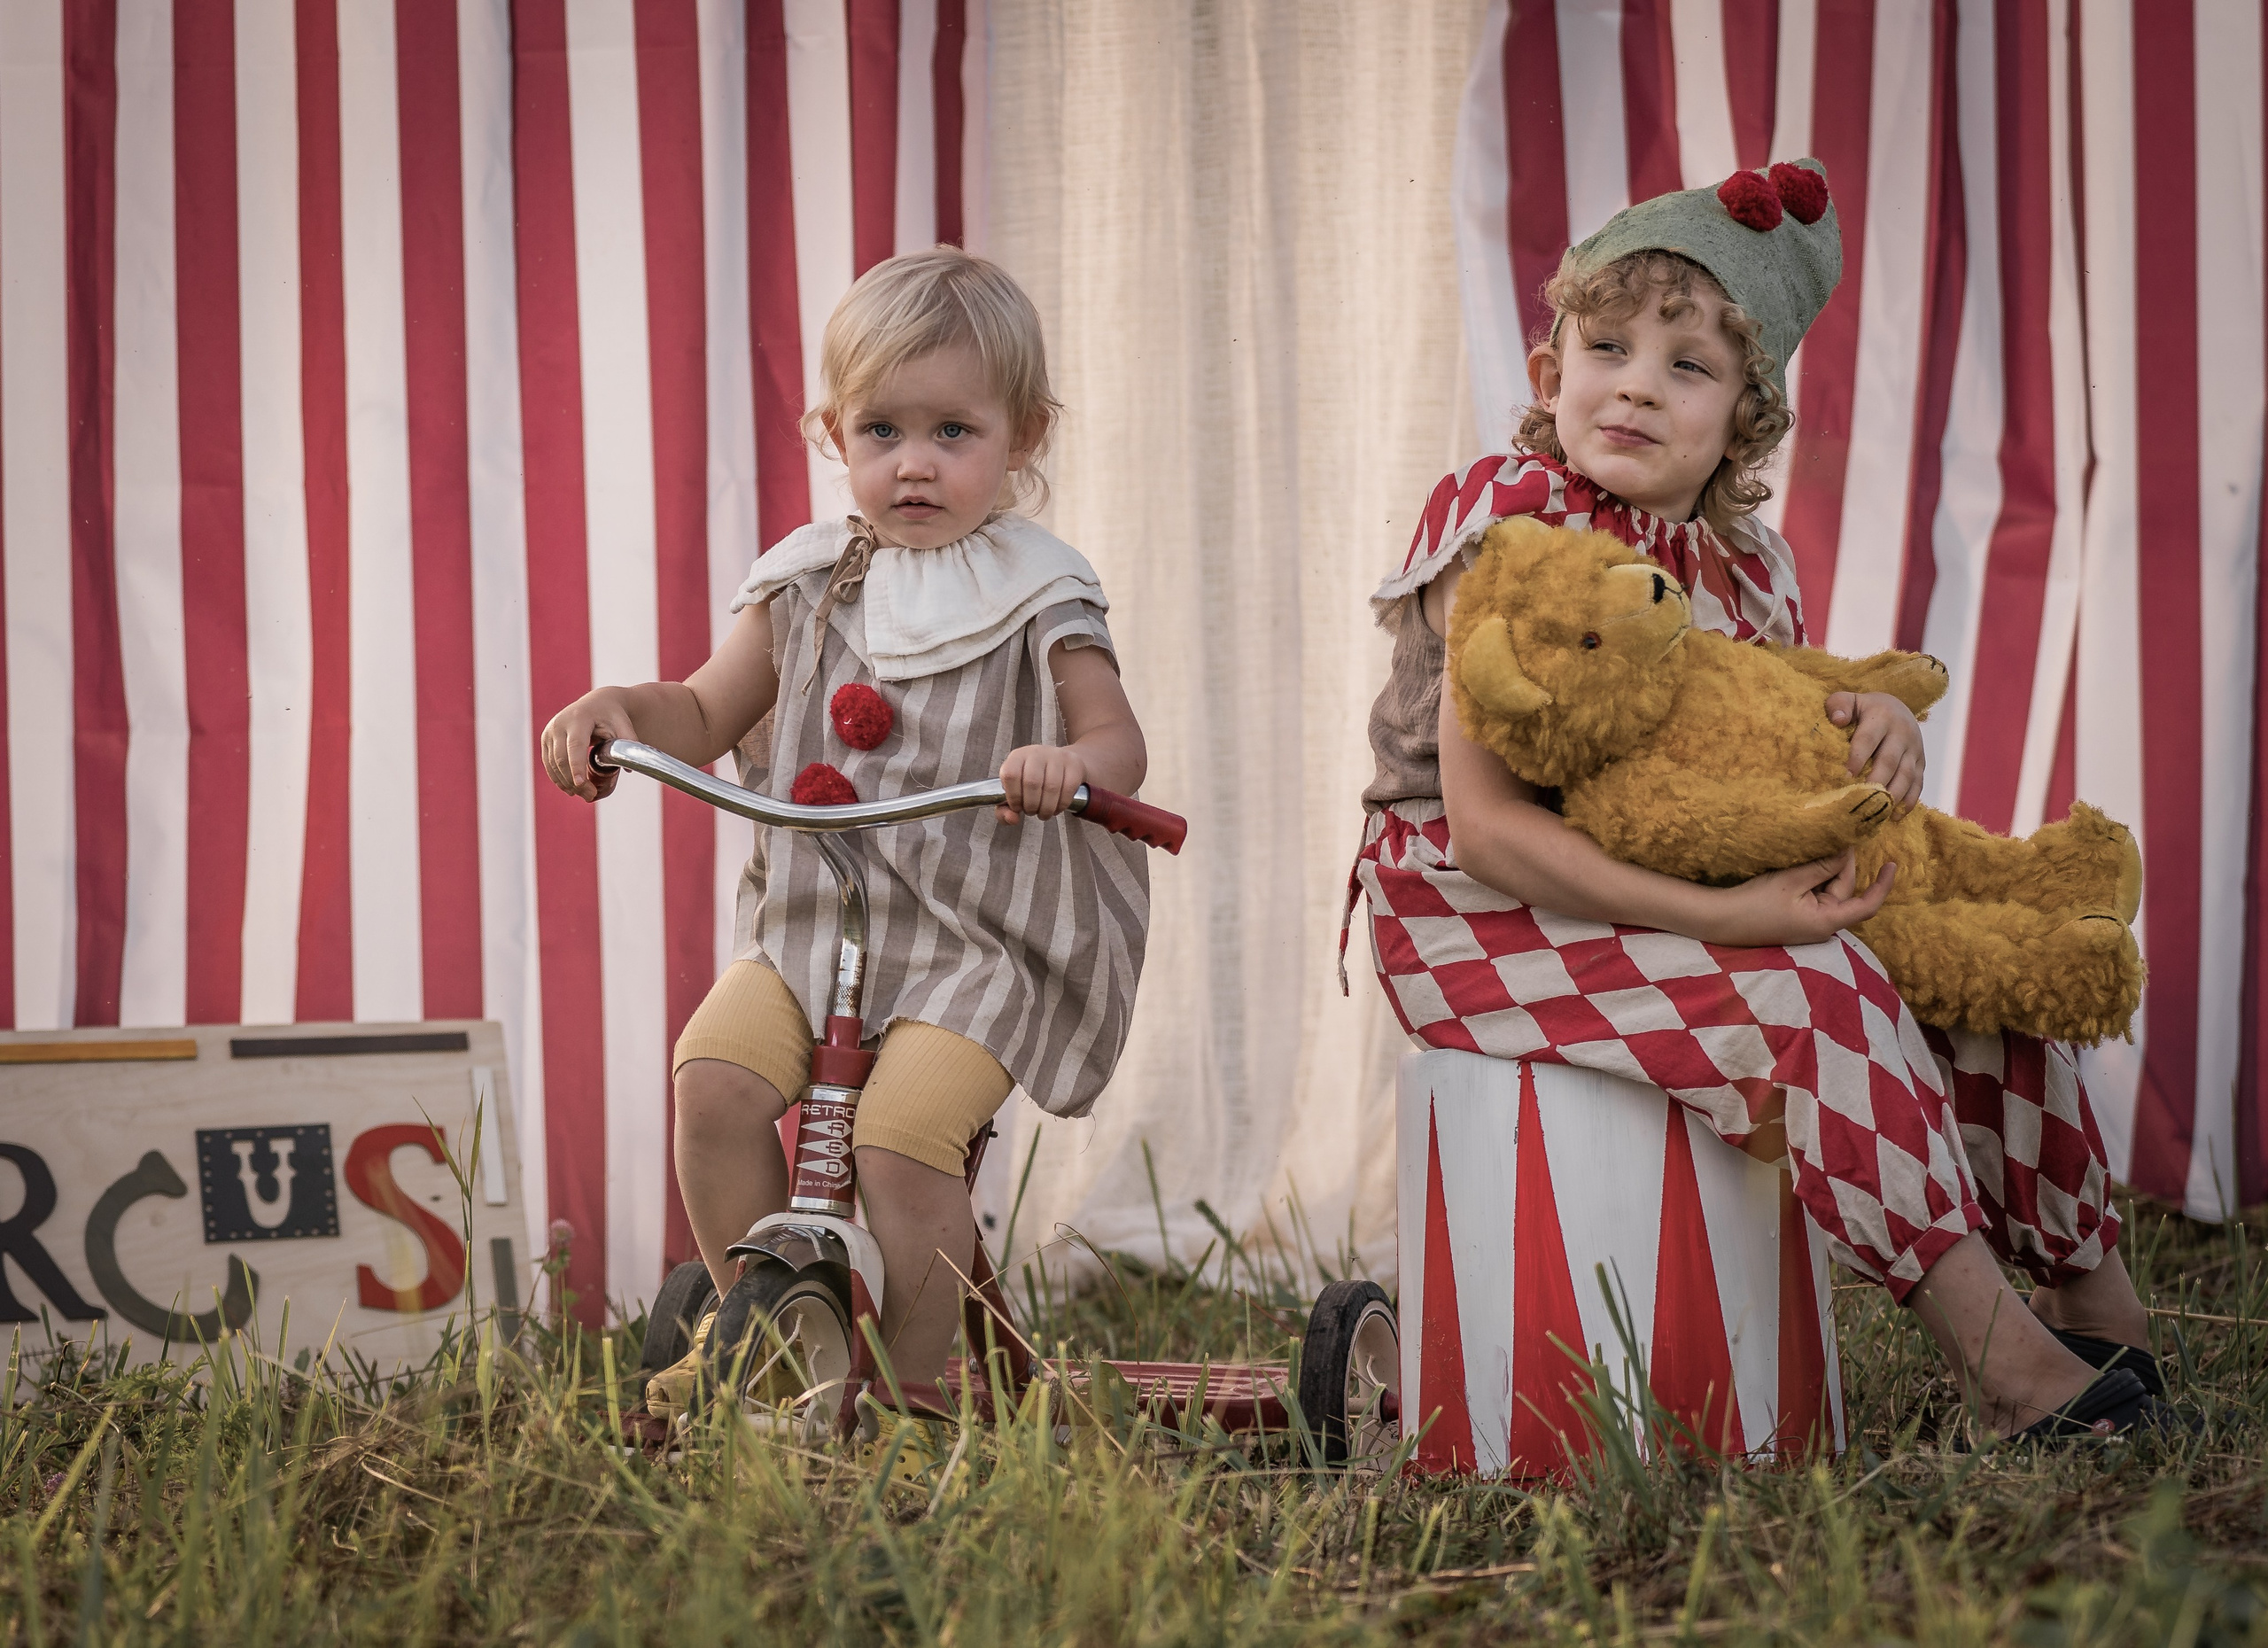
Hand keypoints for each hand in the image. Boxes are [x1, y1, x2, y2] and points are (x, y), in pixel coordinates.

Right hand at [540, 688, 635, 800]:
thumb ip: (629, 742)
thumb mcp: (623, 725)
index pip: (575, 745)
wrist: (597, 703)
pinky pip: (549, 763)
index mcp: (579, 718)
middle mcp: (560, 724)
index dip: (576, 765)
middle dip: (575, 781)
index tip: (580, 783)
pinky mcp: (546, 739)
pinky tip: (569, 788)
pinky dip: (558, 777)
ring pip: (553, 764)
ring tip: (583, 794)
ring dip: (566, 783)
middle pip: (562, 758)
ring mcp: (550, 731)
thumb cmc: (612, 716)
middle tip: (590, 796)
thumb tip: (629, 768)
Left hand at [998, 744, 1085, 822]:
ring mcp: (1057, 756)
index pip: (1010, 774)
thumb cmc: (1035, 782)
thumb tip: (1012, 818)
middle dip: (1031, 805)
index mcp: (1017, 756)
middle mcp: (1037, 752)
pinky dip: (1061, 805)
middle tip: (1032, 812)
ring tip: (1043, 813)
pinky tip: (1056, 808)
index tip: (1017, 807)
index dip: (1013, 796)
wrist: (1064, 765)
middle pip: (1032, 782)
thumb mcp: (1016, 791)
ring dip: (1046, 808)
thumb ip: (1005, 810)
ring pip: (1051, 787)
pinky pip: (1068, 789)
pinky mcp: (1074, 764)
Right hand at [1703, 850, 1895, 947]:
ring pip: (1828, 891)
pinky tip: (1804, 864)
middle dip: (1841, 864)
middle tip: (1834, 836)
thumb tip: (1846, 852)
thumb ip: (1823, 866)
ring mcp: (1809, 924)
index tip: (1892, 863)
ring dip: (1825, 870)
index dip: (1883, 885)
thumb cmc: (1755, 903)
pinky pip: (1814, 895)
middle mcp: (1822, 926)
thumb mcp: (1791, 880)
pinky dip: (1813, 878)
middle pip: (1844, 891)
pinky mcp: (1796, 919)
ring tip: (1816, 847)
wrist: (1720, 920)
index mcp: (1827, 921)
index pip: (1868, 905)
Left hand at [1828, 691, 1925, 812]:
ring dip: (1892, 795)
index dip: (1857, 757)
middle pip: (1889, 761)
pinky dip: (1909, 801)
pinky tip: (1896, 816)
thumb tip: (1837, 720)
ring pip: (1906, 775)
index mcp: (1882, 717)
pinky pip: (1918, 783)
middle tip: (1860, 800)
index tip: (1846, 777)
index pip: (1868, 739)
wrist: (1897, 708)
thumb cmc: (1864, 708)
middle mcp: (1902, 733)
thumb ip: (1839, 705)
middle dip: (1876, 782)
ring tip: (1877, 812)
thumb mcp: (1850, 700)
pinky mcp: (1921, 762)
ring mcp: (1914, 749)